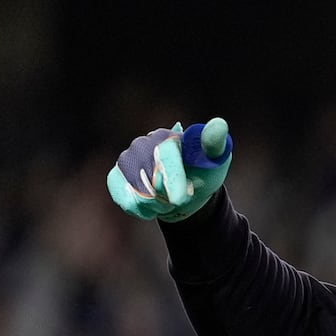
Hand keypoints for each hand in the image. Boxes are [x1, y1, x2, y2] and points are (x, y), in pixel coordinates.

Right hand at [106, 118, 231, 221]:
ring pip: (139, 196)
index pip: (165, 159)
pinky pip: (124, 200)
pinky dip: (141, 210)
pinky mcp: (116, 176)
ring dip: (158, 206)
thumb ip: (215, 143)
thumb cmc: (203, 172)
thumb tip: (219, 124)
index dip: (173, 181)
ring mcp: (126, 159)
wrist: (187, 190)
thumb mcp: (216, 159)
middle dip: (170, 198)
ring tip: (169, 199)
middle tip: (182, 196)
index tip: (181, 199)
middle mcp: (143, 144)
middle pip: (151, 182)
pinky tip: (152, 207)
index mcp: (167, 137)